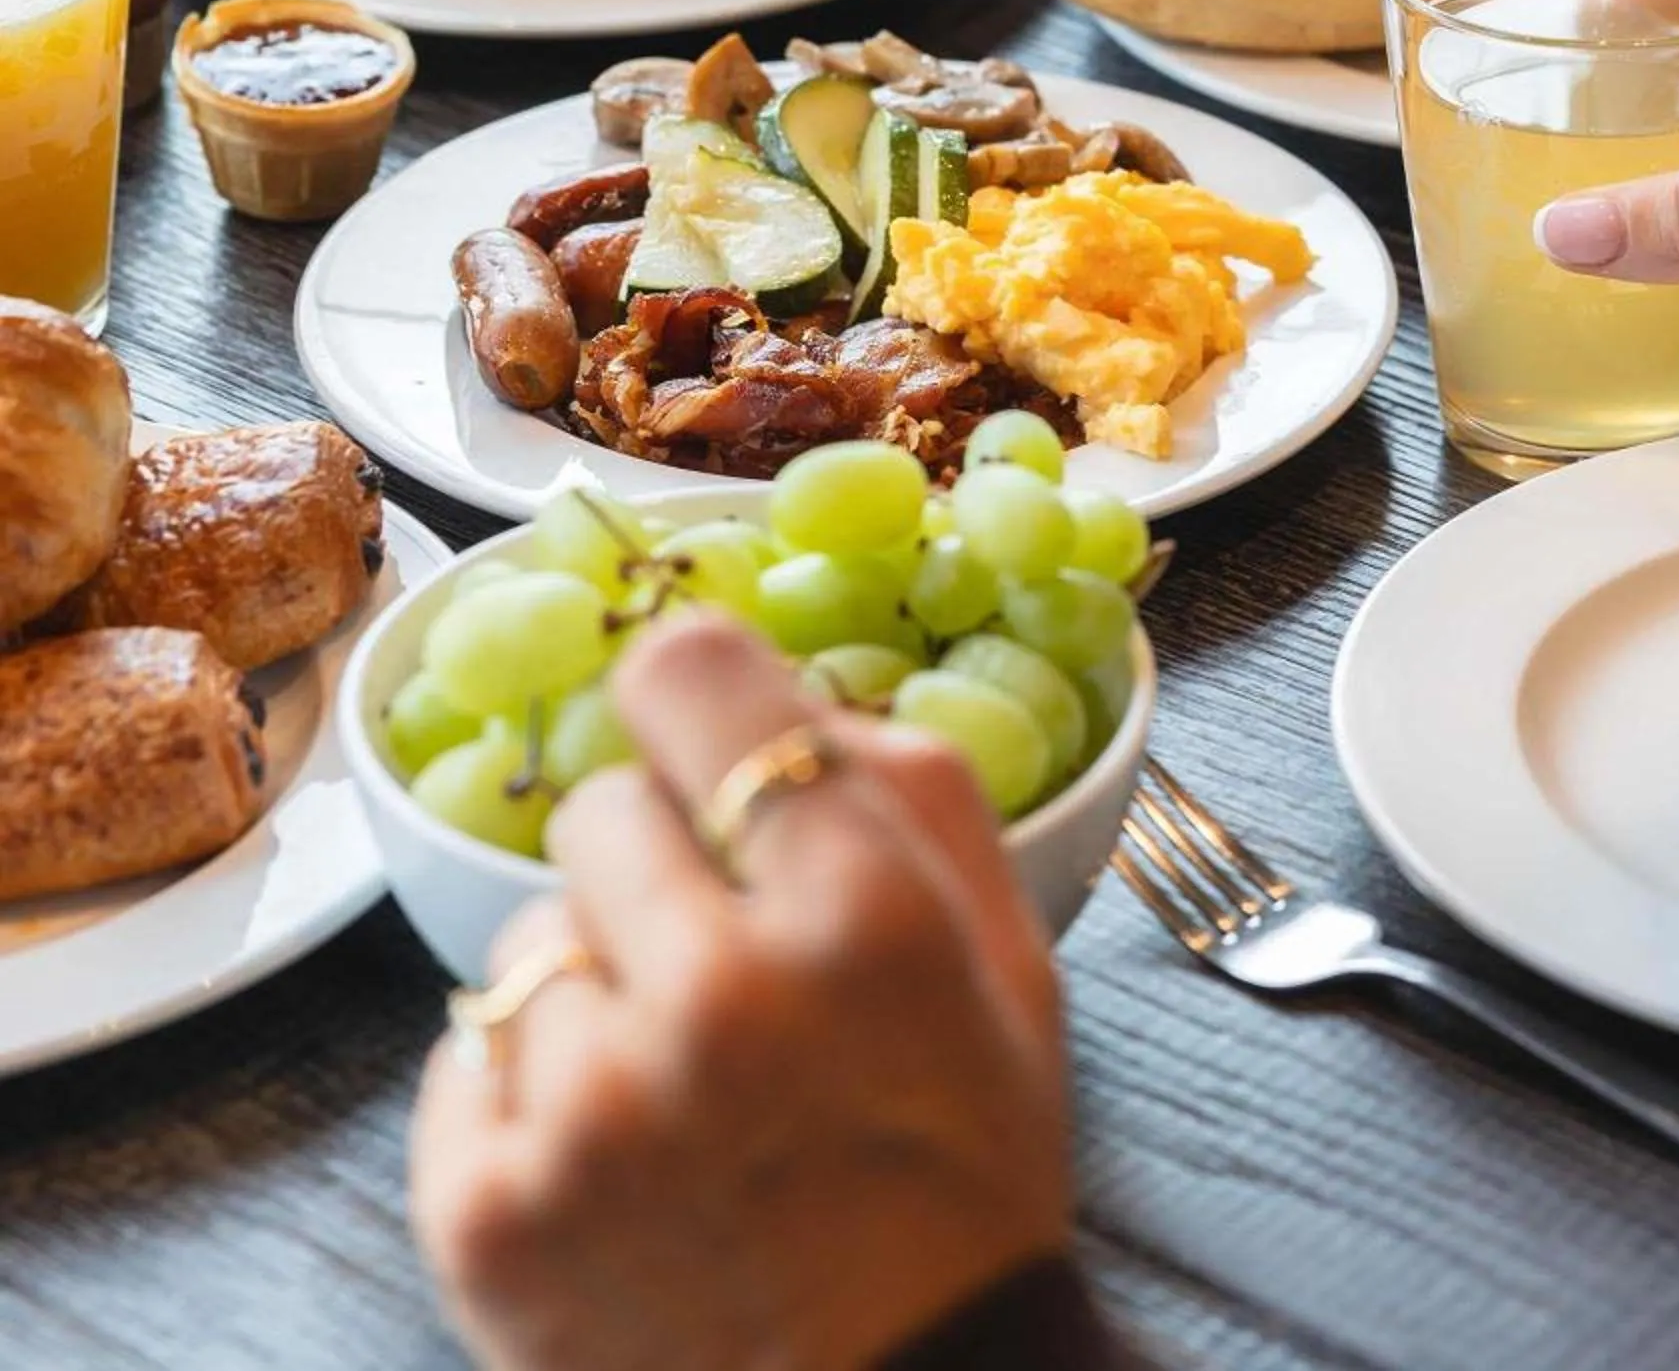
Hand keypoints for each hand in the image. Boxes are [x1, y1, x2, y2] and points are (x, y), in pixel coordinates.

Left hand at [411, 618, 1071, 1370]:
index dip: (697, 691)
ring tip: (683, 1083)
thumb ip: (917, 787)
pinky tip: (622, 1152)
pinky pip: (461, 1054)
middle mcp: (719, 997)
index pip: (693, 676)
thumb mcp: (1008, 961)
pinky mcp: (487, 1211)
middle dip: (663, 867)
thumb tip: (789, 683)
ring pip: (525, 937)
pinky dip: (530, 1089)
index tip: (704, 726)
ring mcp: (589, 1112)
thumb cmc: (961, 1171)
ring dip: (596, 984)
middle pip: (599, 810)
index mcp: (864, 916)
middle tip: (731, 966)